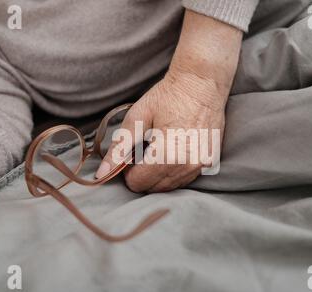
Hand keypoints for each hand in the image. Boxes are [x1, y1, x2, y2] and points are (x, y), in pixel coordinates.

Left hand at [96, 10, 242, 192]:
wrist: (202, 83)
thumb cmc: (168, 96)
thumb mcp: (137, 117)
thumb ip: (119, 148)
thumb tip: (102, 174)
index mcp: (166, 155)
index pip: (138, 183)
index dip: (128, 170)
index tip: (132, 152)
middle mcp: (186, 166)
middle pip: (154, 187)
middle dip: (144, 173)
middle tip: (145, 148)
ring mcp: (200, 166)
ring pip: (170, 186)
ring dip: (159, 173)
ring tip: (160, 147)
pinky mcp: (209, 162)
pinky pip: (185, 178)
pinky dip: (174, 171)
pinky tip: (173, 150)